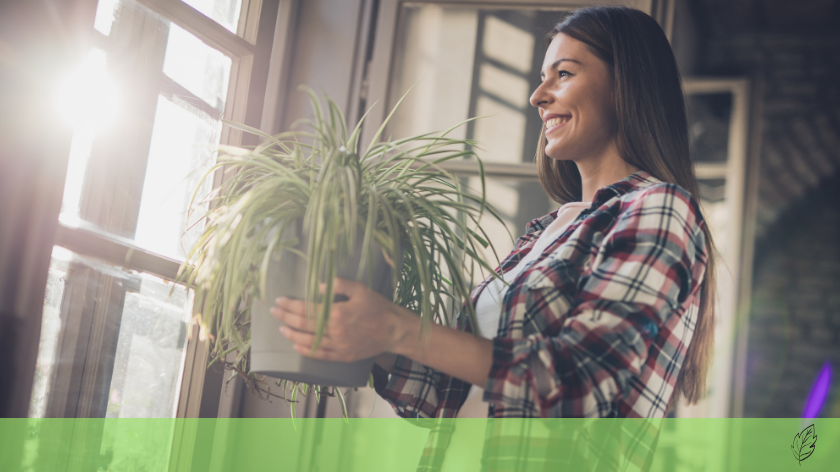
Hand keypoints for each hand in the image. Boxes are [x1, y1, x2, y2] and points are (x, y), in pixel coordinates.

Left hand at [270, 278, 405, 361]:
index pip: (307, 309)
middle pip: (303, 325)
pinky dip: (306, 351)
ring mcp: (338, 346)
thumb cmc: (378, 307)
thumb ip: (338, 285)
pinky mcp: (343, 356)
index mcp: (337, 313)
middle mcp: (335, 331)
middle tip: (274, 311)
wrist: (394, 330)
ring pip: (308, 342)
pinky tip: (297, 347)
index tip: (279, 300)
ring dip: (292, 335)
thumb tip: (316, 288)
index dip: (290, 305)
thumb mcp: (360, 289)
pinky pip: (320, 355)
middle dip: (286, 317)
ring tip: (282, 329)